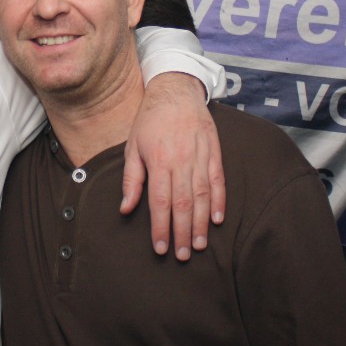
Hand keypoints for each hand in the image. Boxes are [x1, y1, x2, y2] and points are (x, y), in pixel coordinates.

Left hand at [122, 72, 224, 259]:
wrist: (175, 91)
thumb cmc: (149, 120)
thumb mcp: (132, 147)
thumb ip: (131, 179)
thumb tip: (126, 208)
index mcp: (158, 160)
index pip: (160, 201)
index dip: (161, 227)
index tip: (161, 247)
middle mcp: (181, 160)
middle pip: (183, 203)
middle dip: (182, 232)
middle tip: (181, 255)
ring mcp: (200, 156)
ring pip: (202, 196)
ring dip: (200, 223)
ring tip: (198, 245)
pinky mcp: (214, 151)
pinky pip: (218, 181)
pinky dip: (219, 201)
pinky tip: (217, 220)